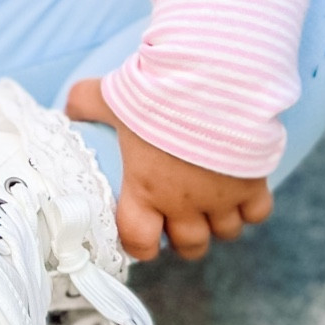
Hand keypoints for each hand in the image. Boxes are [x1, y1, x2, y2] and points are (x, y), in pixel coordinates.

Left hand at [64, 78, 272, 261]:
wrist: (213, 79)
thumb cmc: (157, 92)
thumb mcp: (113, 96)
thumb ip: (87, 104)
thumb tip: (67, 107)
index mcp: (145, 190)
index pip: (140, 242)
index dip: (142, 243)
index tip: (144, 233)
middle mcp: (184, 203)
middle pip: (190, 246)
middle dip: (184, 237)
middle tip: (180, 217)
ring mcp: (223, 197)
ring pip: (225, 233)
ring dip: (218, 222)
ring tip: (211, 202)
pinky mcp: (253, 182)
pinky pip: (258, 213)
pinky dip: (251, 207)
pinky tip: (241, 190)